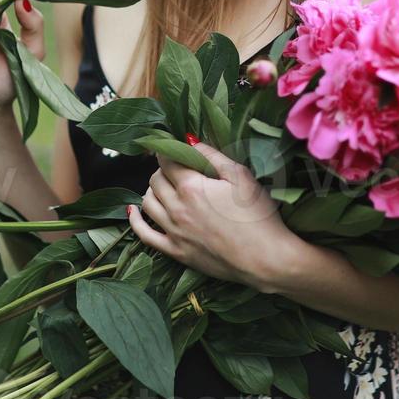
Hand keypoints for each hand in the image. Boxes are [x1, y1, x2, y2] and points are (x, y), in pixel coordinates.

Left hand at [128, 140, 300, 289]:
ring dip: (152, 189)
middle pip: (156, 180)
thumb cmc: (258, 215)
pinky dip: (135, 220)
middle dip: (163, 169)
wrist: (265, 258)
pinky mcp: (176, 252)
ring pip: (148, 202)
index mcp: (192, 187)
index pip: (167, 161)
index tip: (171, 146)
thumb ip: (212, 155)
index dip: (168, 150)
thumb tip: (188, 140)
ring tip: (164, 184)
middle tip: (177, 167)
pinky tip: (133, 210)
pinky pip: (144, 234)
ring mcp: (174, 232)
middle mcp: (177, 208)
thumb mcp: (240, 176)